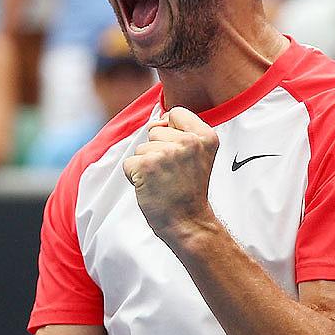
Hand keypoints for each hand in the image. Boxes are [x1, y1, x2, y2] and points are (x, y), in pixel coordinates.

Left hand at [123, 107, 218, 247]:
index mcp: (206, 136)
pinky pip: (129, 163)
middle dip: (157, 149)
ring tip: (163, 181)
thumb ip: (182, 132)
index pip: (176, 112)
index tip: (181, 154)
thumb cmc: (188, 190)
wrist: (188, 222)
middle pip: (155, 129)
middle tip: (172, 173)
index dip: (172, 131)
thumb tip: (156, 121)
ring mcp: (167, 153)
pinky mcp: (147, 166)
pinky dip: (135, 177)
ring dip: (146, 165)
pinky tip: (152, 188)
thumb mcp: (199, 155)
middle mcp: (189, 142)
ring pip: (141, 148)